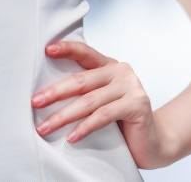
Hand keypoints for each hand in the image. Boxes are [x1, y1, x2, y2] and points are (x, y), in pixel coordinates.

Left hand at [31, 40, 171, 169]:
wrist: (154, 142)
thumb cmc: (122, 121)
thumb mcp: (102, 100)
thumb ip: (86, 92)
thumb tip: (47, 94)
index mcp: (110, 66)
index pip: (85, 53)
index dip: (67, 49)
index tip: (47, 49)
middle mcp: (121, 71)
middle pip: (82, 80)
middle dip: (55, 92)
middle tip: (35, 102)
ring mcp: (131, 87)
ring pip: (90, 101)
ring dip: (64, 116)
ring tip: (45, 127)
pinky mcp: (137, 105)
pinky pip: (104, 115)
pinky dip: (85, 127)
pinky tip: (71, 137)